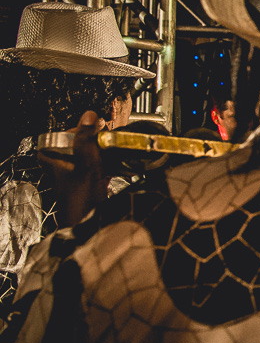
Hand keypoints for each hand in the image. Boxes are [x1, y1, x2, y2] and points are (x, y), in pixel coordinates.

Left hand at [37, 111, 106, 227]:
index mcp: (55, 163)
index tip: (86, 129)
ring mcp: (78, 180)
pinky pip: (100, 173)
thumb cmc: (80, 200)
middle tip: (105, 137)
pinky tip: (121, 167)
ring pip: (89, 160)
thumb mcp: (85, 164)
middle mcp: (64, 171)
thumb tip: (88, 116)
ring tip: (115, 150)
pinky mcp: (91, 189)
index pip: (55, 141)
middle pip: (76, 149)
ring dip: (103, 155)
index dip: (70, 133)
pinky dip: (110, 168)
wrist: (90, 226)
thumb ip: (86, 140)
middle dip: (92, 143)